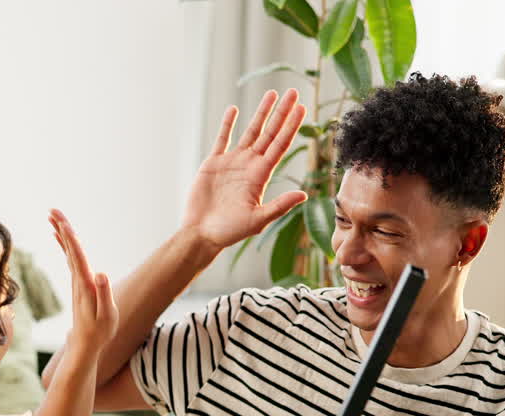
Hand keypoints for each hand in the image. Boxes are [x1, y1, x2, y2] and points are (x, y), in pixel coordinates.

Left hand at [49, 209, 117, 351]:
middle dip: (62, 229)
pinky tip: (60, 235)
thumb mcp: (107, 315)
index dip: (71, 241)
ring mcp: (76, 281)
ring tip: (53, 216)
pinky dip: (65, 244)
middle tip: (53, 210)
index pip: (77, 258)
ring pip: (68, 251)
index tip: (64, 224)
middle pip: (69, 250)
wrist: (85, 345)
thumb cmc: (100, 332)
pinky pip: (70, 258)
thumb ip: (104, 294)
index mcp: (85, 285)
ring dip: (61, 233)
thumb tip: (100, 273)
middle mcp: (78, 280)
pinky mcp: (78, 284)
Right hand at [181, 88, 308, 248]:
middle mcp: (249, 165)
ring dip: (261, 113)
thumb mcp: (257, 220)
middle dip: (281, 112)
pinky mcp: (213, 164)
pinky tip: (234, 109)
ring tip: (271, 93)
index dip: (291, 126)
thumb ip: (279, 206)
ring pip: (250, 131)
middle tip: (293, 92)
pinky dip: (227, 124)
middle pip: (269, 133)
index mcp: (261, 176)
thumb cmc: (229, 232)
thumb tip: (303, 195)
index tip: (301, 108)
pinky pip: (222, 139)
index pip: (280, 145)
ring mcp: (232, 163)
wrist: (201, 234)